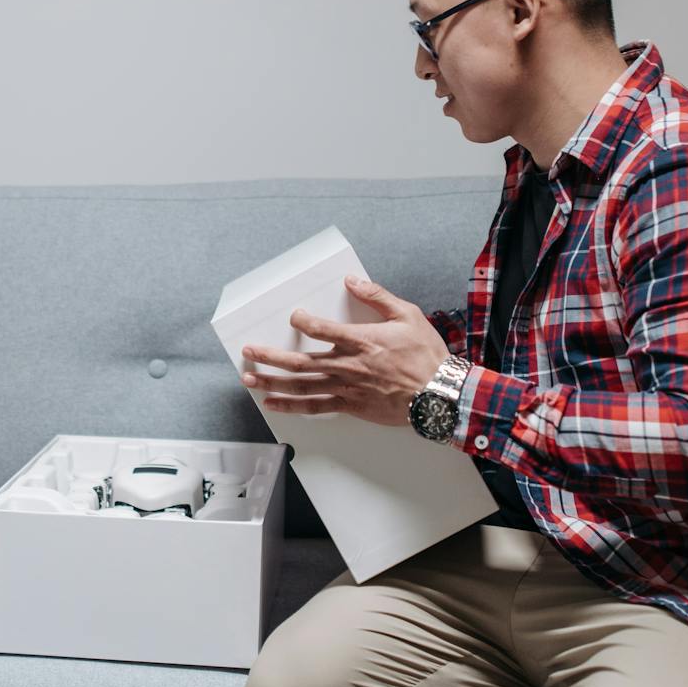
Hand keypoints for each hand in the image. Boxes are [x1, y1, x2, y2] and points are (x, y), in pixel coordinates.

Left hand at [239, 277, 449, 424]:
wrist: (440, 395)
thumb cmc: (426, 356)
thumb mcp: (408, 315)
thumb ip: (377, 296)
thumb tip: (352, 280)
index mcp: (360, 341)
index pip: (321, 329)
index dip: (303, 321)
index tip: (294, 316)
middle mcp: (347, 365)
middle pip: (299, 361)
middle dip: (269, 356)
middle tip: (248, 351)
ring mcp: (346, 388)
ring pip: (301, 385)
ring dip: (272, 382)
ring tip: (250, 379)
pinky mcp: (350, 405)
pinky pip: (315, 406)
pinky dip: (292, 406)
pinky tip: (274, 403)